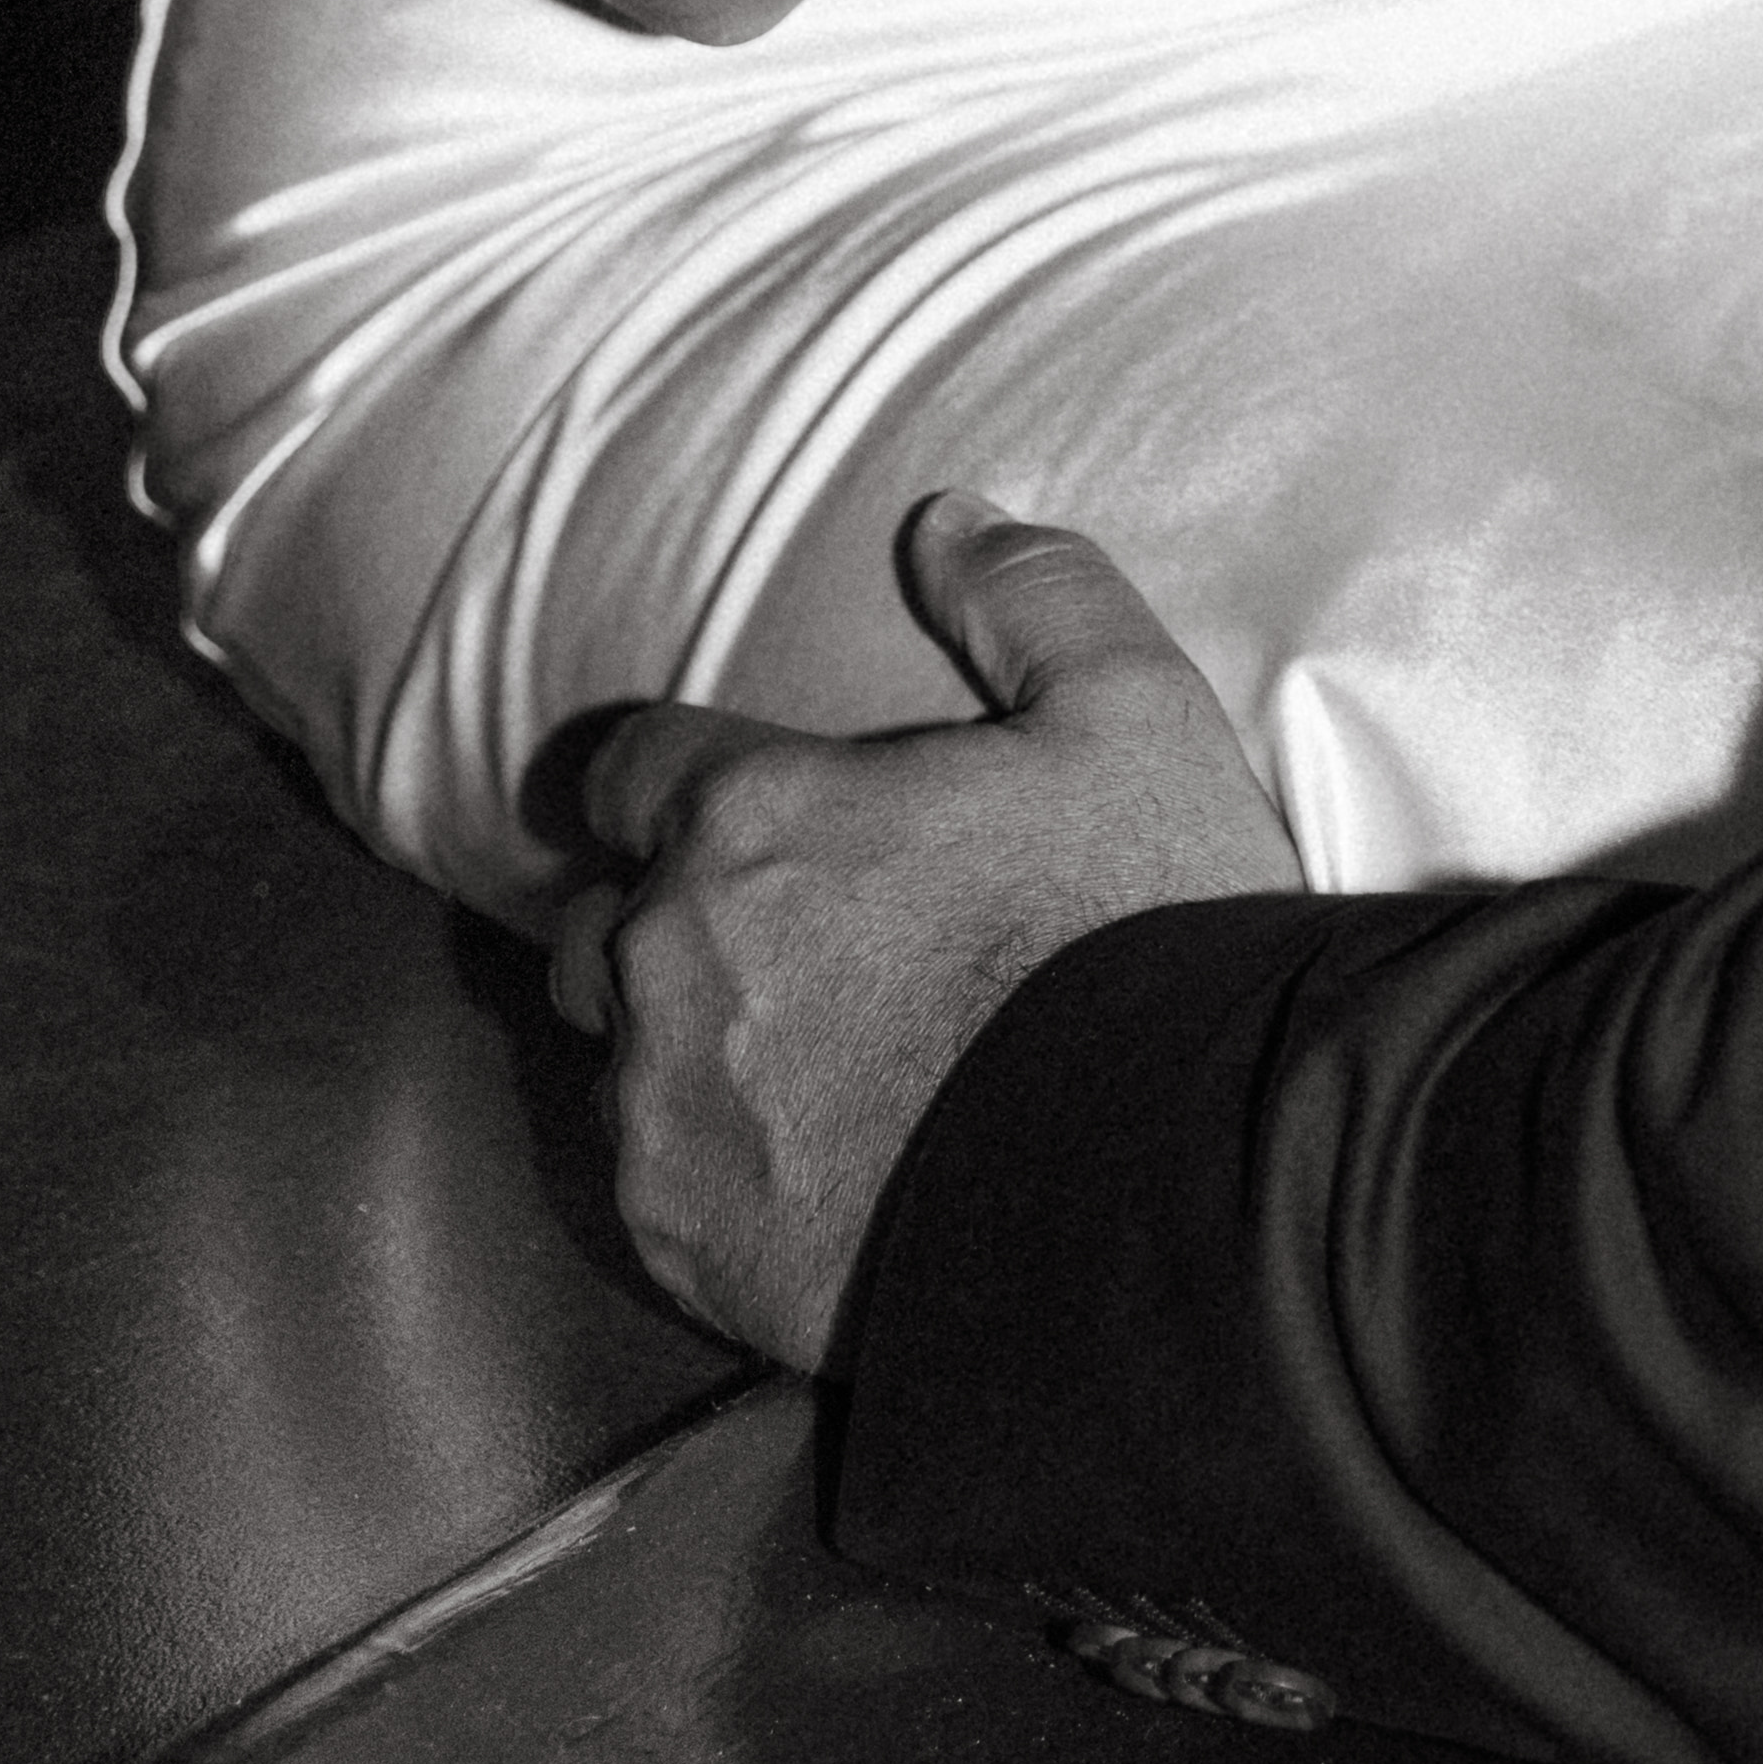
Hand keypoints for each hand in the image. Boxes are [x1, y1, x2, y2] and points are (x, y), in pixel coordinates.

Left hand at [552, 491, 1296, 1366]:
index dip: (669, 783)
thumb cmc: (1140, 938)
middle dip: (663, 925)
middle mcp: (673, 956)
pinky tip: (812, 1183)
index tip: (710, 810)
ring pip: (620, 1066)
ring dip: (683, 1056)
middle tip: (777, 954)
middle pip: (602, 926)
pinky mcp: (688, 1247)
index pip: (631, 769)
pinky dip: (716, 1178)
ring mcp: (667, 1112)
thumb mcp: (1130, 717)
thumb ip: (1030, 597)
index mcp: (753, 814)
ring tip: (798, 1080)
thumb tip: (948, 516)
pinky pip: (656, 1193)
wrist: (1160, 1191)